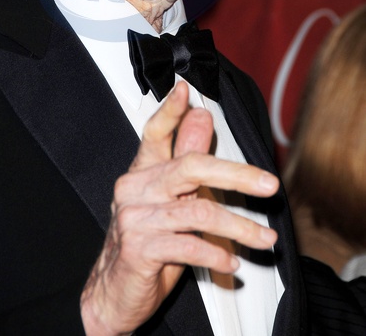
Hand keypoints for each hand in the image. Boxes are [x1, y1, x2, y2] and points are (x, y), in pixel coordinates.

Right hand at [80, 81, 278, 334]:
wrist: (113, 293)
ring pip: (198, 211)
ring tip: (264, 238)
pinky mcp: (138, 249)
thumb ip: (187, 160)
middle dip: (237, 174)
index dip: (170, 111)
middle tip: (269, 185)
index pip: (154, 133)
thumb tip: (202, 117)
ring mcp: (134, 218)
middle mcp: (134, 188)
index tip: (185, 90)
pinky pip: (188, 246)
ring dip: (239, 227)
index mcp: (142, 172)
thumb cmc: (147, 243)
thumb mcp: (171, 201)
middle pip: (191, 167)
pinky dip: (217, 254)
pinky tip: (232, 263)